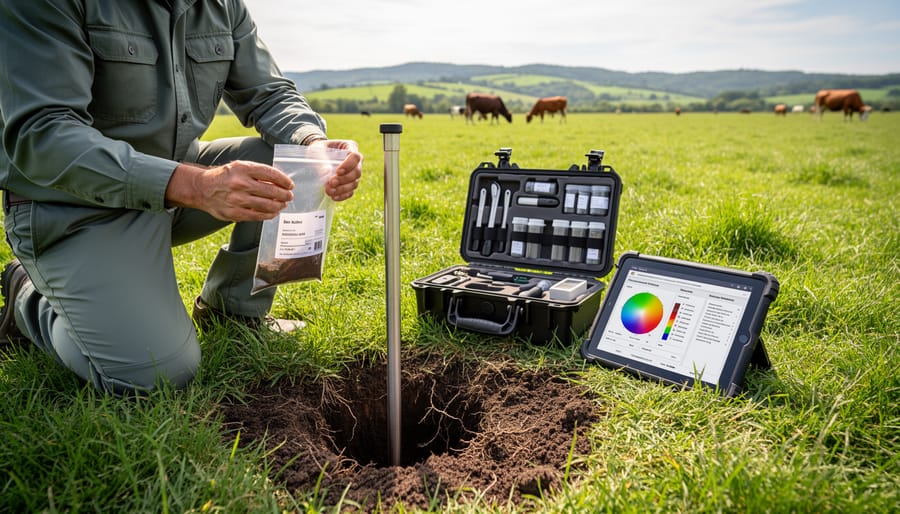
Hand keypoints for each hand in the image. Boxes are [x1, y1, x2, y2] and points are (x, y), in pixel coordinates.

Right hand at [166, 160, 293, 221]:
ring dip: (279, 205)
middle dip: (284, 194)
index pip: (270, 173)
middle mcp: (240, 183)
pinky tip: (273, 213)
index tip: (290, 184)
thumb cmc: (225, 176)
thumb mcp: (240, 167)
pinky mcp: (234, 213)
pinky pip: (257, 216)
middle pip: (271, 190)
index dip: (284, 180)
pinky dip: (269, 215)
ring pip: (267, 205)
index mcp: (243, 168)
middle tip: (289, 196)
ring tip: (283, 204)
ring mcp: (237, 199)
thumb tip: (280, 181)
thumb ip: (258, 173)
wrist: (203, 188)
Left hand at [307, 139, 362, 200]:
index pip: (355, 156)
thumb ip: (321, 159)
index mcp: (350, 147)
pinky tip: (334, 197)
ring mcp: (354, 173)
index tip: (338, 171)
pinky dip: (343, 196)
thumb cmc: (318, 149)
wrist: (316, 157)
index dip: (348, 165)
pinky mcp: (350, 183)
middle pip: (357, 172)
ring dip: (342, 189)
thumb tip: (326, 172)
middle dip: (344, 179)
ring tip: (329, 191)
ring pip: (355, 183)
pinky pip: (351, 192)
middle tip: (331, 183)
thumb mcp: (317, 150)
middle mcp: (356, 161)